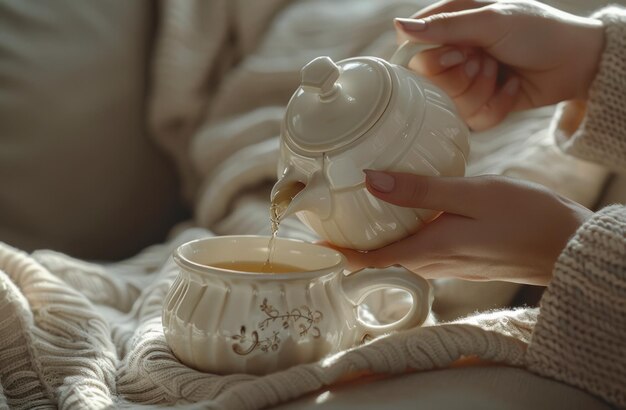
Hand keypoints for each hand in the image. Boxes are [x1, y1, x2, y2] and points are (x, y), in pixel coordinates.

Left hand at [339, 170, 591, 285]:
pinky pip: (422, 251)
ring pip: (401, 255)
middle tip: (333, 217)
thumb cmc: (526, 217)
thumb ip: (423, 191)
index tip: (315, 242)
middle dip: (353, 244)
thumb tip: (372, 181)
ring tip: (360, 211)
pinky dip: (404, 235)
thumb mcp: (473, 194)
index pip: (371, 261)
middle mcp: (436, 264)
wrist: (568, 244)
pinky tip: (407, 211)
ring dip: (377, 239)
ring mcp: (450, 264)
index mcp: (431, 250)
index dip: (339, 255)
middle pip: (382, 260)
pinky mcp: (463, 259)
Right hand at [394, 0, 604, 130]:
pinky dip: (496, 106)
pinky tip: (511, 88)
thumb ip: (444, 27)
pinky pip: (473, 120)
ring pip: (452, 104)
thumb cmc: (538, 31)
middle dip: (463, 77)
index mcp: (451, 26)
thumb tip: (399, 27)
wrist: (576, 62)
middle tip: (486, 61)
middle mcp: (454, 54)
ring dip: (482, 90)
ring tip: (502, 72)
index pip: (414, 52)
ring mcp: (467, 81)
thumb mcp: (492, 22)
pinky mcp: (482, 104)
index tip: (458, 55)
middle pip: (430, 83)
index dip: (431, 61)